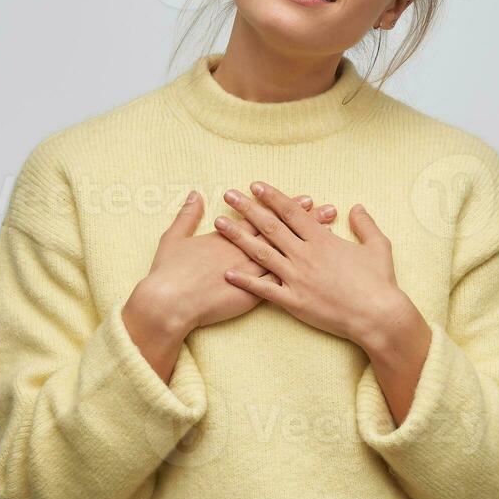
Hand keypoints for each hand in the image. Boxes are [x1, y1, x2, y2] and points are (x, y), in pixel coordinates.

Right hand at [135, 189, 337, 335]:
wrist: (168, 303)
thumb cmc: (168, 273)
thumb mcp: (173, 238)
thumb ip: (187, 216)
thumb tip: (195, 194)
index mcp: (227, 238)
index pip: (263, 218)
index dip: (285, 209)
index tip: (305, 198)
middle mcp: (243, 253)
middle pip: (281, 233)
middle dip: (307, 221)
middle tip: (328, 209)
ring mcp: (250, 274)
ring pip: (287, 257)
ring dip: (309, 246)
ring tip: (330, 234)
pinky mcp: (251, 297)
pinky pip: (280, 284)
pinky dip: (300, 275)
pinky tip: (318, 271)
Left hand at [215, 181, 411, 347]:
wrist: (378, 316)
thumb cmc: (380, 282)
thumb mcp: (378, 246)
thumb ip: (365, 224)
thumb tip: (356, 207)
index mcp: (323, 240)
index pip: (292, 212)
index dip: (272, 197)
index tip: (255, 185)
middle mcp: (306, 255)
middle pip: (270, 227)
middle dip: (247, 208)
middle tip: (229, 195)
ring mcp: (297, 278)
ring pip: (261, 253)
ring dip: (238, 237)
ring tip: (219, 224)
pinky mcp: (294, 302)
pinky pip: (264, 290)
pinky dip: (245, 281)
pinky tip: (227, 272)